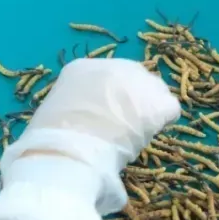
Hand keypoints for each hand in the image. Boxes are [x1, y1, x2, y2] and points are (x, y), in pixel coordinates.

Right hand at [1, 58, 179, 210]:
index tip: (100, 119)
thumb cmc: (50, 139)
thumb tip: (78, 121)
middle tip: (122, 129)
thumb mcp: (54, 112)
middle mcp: (111, 66)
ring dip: (146, 113)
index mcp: (80, 69)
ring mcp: (138, 82)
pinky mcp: (157, 102)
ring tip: (134, 137)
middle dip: (131, 101)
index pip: (104, 79)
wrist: (66, 153)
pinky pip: (168, 111)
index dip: (106, 100)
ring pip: (153, 93)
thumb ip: (71, 107)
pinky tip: (146, 139)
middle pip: (133, 79)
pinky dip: (161, 125)